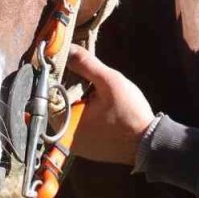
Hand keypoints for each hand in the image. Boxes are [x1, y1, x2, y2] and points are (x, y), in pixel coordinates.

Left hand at [65, 45, 155, 165]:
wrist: (149, 142)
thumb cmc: (129, 112)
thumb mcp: (109, 81)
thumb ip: (86, 64)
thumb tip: (69, 49)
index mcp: (64, 124)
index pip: (49, 94)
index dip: (59, 76)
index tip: (69, 64)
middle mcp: (65, 139)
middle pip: (61, 104)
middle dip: (72, 88)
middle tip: (89, 79)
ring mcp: (77, 145)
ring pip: (72, 114)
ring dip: (81, 101)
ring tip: (97, 92)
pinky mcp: (88, 148)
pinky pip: (81, 125)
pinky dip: (88, 114)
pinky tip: (102, 107)